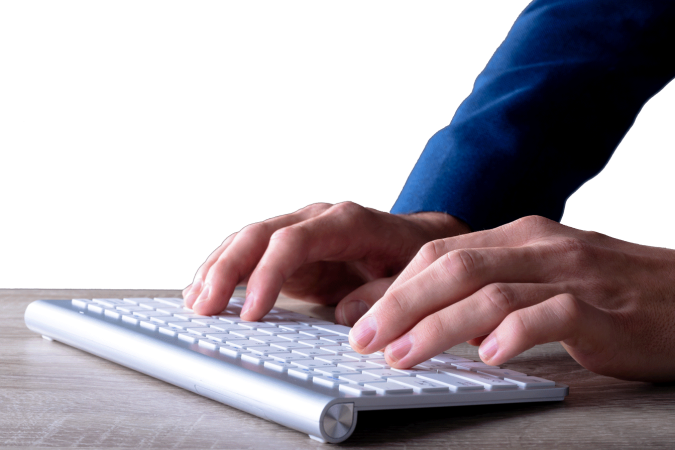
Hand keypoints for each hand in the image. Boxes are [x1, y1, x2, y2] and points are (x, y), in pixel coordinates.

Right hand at [182, 202, 470, 324]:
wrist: (413, 241)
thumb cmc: (412, 255)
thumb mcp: (410, 276)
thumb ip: (382, 296)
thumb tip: (347, 318)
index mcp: (345, 222)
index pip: (292, 242)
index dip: (267, 275)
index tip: (251, 313)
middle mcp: (315, 220)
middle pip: (259, 235)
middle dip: (226, 270)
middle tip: (204, 309)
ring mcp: (299, 231)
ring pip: (247, 241)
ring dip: (217, 270)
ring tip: (195, 303)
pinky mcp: (289, 250)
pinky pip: (250, 255)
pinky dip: (225, 271)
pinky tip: (206, 291)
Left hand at [348, 216, 674, 381]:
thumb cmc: (608, 292)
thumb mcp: (539, 276)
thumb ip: (487, 289)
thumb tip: (426, 315)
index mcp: (519, 236)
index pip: (440, 251)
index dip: (393, 284)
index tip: (357, 315)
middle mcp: (540, 247)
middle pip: (453, 267)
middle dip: (399, 303)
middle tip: (363, 338)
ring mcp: (574, 275)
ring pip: (491, 292)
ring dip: (439, 326)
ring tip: (402, 356)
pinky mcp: (606, 311)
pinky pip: (553, 316)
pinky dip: (515, 334)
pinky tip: (489, 358)